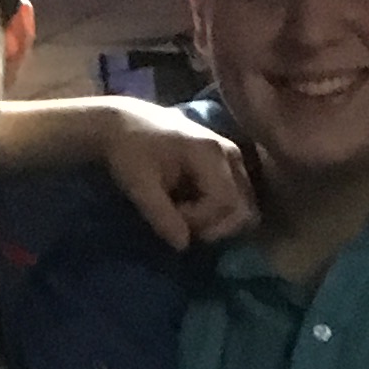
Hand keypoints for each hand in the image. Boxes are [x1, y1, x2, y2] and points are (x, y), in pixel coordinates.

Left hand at [98, 106, 256, 253]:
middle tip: (179, 222)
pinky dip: (216, 213)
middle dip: (212, 226)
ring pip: (243, 207)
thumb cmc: (129, 149)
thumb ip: (160, 214)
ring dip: (216, 222)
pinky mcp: (229, 166)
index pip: (224, 203)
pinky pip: (236, 200)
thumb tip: (182, 246)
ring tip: (184, 215)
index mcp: (211, 152)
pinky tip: (190, 208)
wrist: (124, 122)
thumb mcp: (137, 183)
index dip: (199, 220)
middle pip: (242, 208)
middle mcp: (231, 154)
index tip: (169, 216)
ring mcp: (233, 159)